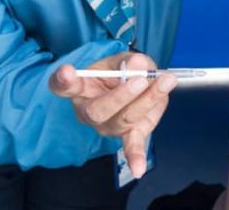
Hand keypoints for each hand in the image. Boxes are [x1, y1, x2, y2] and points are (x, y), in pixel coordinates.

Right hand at [49, 52, 176, 178]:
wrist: (132, 82)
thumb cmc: (120, 70)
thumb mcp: (122, 59)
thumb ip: (130, 61)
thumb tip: (139, 65)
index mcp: (79, 88)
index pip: (64, 86)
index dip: (64, 80)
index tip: (67, 72)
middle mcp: (88, 111)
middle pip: (98, 109)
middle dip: (122, 95)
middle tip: (140, 80)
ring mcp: (107, 126)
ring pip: (124, 118)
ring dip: (148, 100)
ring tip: (165, 82)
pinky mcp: (127, 134)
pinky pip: (131, 145)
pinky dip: (136, 156)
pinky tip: (138, 168)